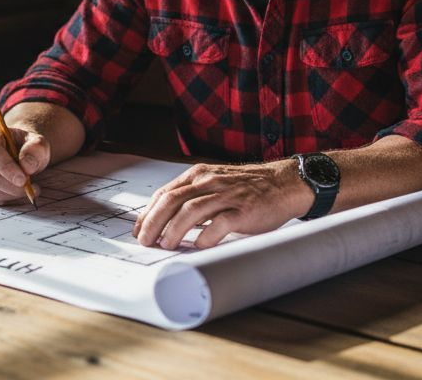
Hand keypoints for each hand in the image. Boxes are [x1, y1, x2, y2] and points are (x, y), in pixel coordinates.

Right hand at [0, 124, 48, 204]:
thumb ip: (36, 149)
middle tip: (32, 188)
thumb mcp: (38, 143)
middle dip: (11, 186)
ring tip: (29, 189)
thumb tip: (27, 166)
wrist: (21, 152)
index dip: (6, 167)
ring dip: (11, 194)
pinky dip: (6, 199)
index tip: (23, 180)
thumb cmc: (29, 147)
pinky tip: (17, 192)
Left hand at [132, 162, 307, 249]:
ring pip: (192, 210)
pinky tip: (199, 245)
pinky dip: (207, 235)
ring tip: (166, 245)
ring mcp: (227, 195)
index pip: (164, 193)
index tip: (139, 230)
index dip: (148, 213)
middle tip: (146, 241)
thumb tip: (165, 222)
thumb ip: (192, 197)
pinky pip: (221, 222)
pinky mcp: (244, 210)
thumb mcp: (214, 184)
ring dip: (174, 230)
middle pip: (172, 200)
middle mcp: (209, 182)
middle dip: (154, 222)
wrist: (282, 184)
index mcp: (198, 175)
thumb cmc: (246, 188)